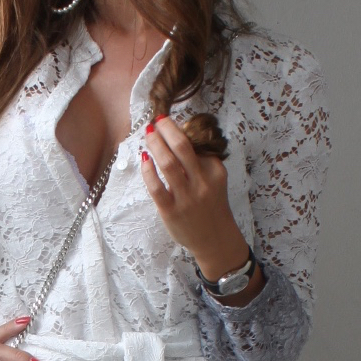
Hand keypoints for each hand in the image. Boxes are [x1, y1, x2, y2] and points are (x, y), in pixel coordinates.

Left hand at [141, 116, 256, 290]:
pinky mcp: (171, 211)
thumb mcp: (215, 180)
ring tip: (149, 135)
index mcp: (215, 171)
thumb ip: (201, 161)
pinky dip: (148, 170)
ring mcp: (186, 198)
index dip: (180, 129)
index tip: (169, 122)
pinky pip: (156, 187)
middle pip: (182, 147)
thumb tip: (175, 136)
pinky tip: (145, 160)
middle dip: (167, 128)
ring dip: (155, 145)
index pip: (196, 143)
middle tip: (157, 120)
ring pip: (168, 164)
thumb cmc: (211, 206)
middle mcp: (202, 183)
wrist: (215, 239)